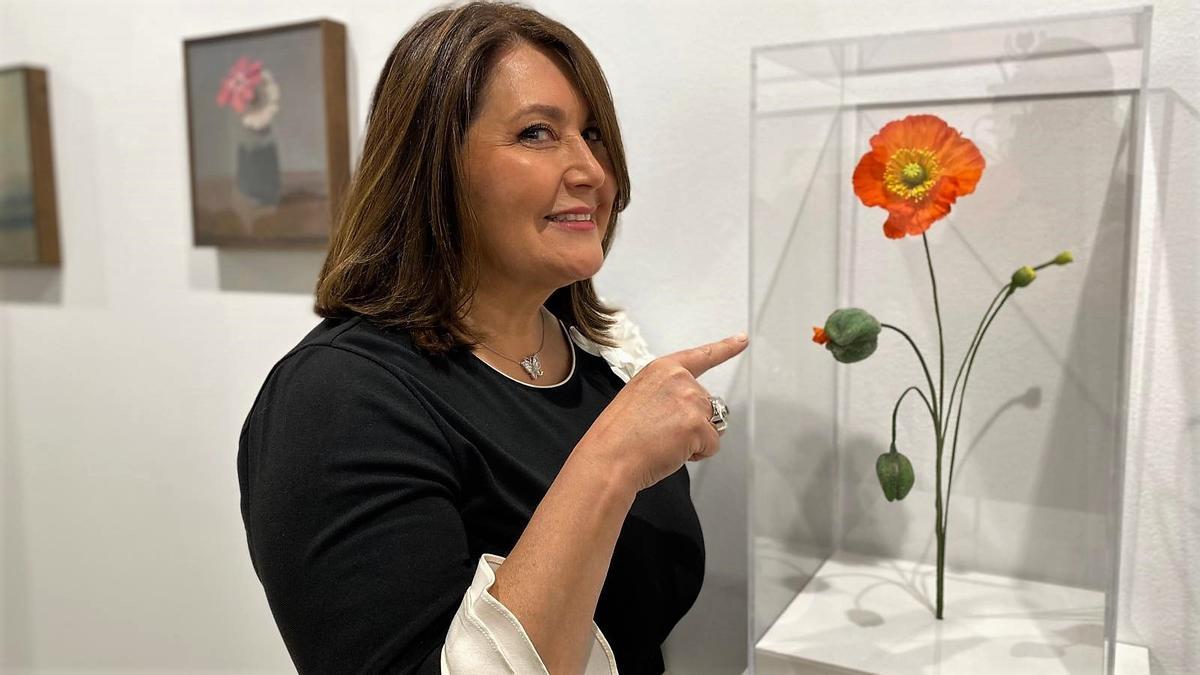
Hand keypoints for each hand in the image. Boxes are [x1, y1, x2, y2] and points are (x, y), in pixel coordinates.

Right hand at [576, 334, 748, 492]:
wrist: (609, 457)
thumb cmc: (618, 435)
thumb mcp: (638, 398)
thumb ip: (666, 395)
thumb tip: (683, 412)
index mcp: (662, 369)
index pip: (701, 356)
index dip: (725, 348)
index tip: (742, 340)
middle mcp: (679, 380)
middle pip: (707, 403)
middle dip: (693, 422)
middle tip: (663, 433)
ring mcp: (690, 401)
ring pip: (712, 425)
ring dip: (696, 439)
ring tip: (664, 442)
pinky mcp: (697, 425)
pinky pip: (712, 445)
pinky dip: (698, 454)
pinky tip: (673, 452)